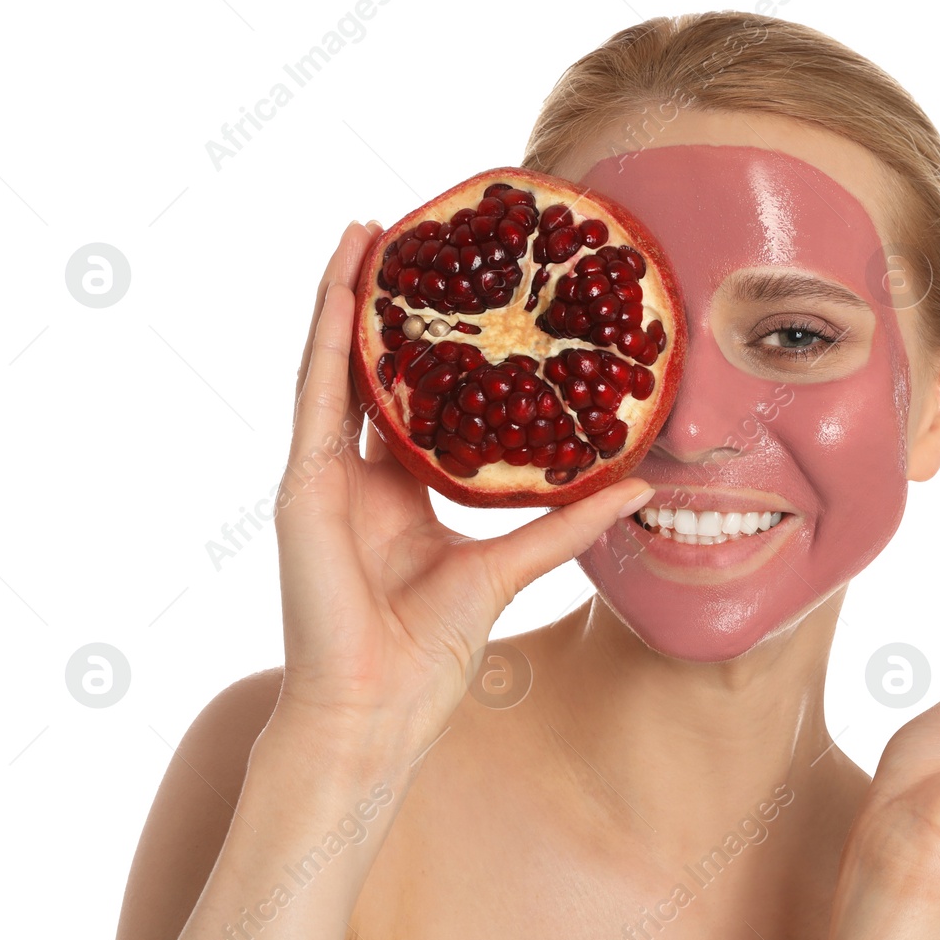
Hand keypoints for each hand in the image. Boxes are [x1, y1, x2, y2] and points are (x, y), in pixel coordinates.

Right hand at [270, 222, 653, 755]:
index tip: (461, 292)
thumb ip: (566, 523)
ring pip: (334, 367)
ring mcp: (323, 475)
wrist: (375, 708)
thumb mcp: (509, 566)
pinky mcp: (303, 483)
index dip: (433, 347)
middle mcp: (357, 476)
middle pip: (371, 371)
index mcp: (401, 493)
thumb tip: (637, 486)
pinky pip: (317, 394)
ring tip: (366, 231)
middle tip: (408, 237)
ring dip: (345, 298)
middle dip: (386, 305)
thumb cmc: (429, 651)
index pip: (414, 401)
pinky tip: (343, 285)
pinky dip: (326, 337)